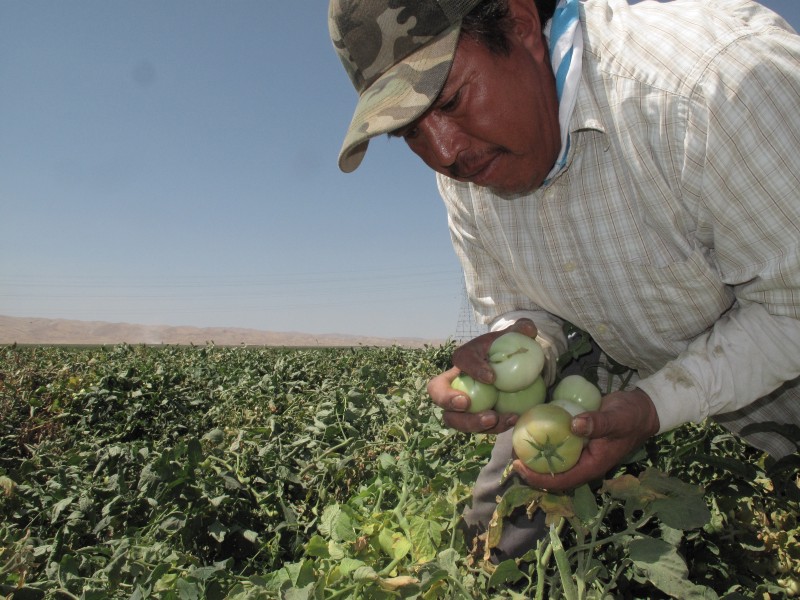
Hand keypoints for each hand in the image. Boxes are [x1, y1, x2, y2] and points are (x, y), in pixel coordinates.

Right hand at [426, 319, 538, 433]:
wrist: (508, 372)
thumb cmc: (505, 353)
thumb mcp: (511, 338)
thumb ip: (520, 330)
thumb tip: (529, 329)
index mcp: (463, 359)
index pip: (460, 360)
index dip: (472, 369)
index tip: (492, 377)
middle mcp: (454, 384)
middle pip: (439, 395)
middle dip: (449, 401)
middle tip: (468, 404)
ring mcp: (460, 406)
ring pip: (455, 419)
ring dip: (472, 422)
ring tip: (495, 419)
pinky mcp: (474, 420)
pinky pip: (478, 428)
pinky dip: (494, 427)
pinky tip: (512, 420)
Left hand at [512, 388, 659, 490]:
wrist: (642, 408)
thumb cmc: (631, 416)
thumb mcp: (616, 418)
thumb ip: (598, 423)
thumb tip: (574, 425)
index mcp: (592, 466)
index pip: (561, 480)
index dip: (537, 477)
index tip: (518, 465)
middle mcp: (584, 463)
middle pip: (553, 474)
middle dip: (531, 469)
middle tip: (511, 454)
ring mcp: (581, 453)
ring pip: (554, 461)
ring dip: (535, 456)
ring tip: (516, 443)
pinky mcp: (578, 441)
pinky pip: (558, 447)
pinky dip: (545, 442)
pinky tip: (531, 430)